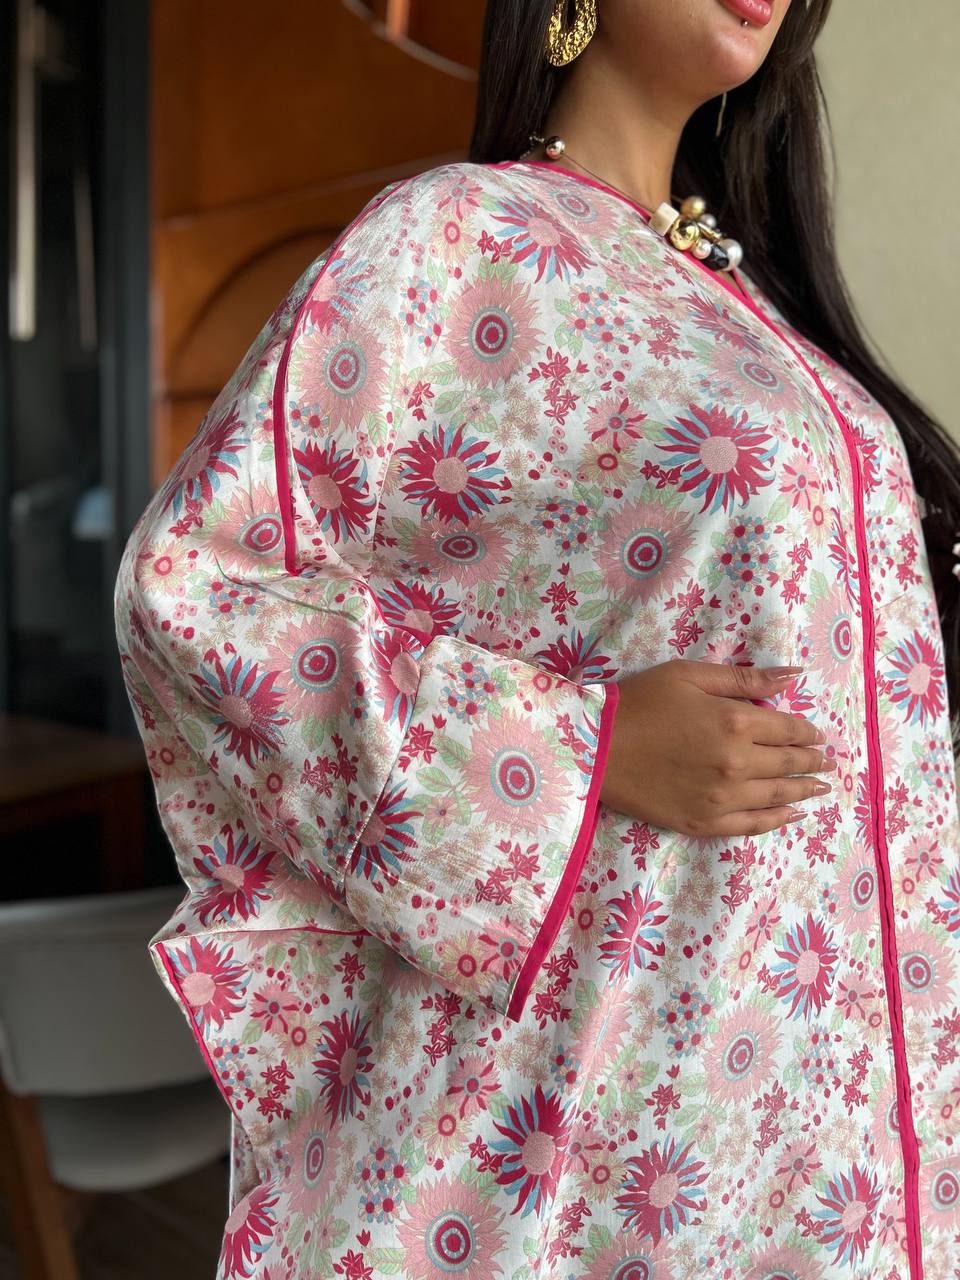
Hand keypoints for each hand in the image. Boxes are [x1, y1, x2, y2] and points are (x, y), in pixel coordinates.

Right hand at [599, 659, 834, 836]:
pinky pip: (753, 825)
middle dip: (812, 761)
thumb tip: (795, 675)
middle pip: (789, 763)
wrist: (595, 747)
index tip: (818, 735)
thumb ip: (745, 679)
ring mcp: (723, 798)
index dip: (808, 732)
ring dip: (804, 790)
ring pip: (778, 796)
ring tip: (819, 788)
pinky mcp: (704, 822)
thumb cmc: (640, 702)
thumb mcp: (690, 676)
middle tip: (826, 762)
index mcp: (737, 723)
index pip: (789, 729)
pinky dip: (778, 820)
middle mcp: (738, 764)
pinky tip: (792, 815)